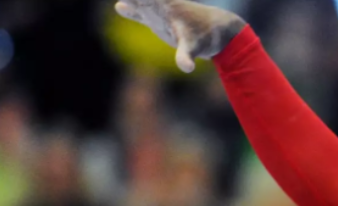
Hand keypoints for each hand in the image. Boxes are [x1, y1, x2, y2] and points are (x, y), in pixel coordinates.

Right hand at [114, 0, 245, 72]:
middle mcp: (161, 5)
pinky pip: (141, 14)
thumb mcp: (195, 47)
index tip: (123, 4)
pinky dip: (131, 11)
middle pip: (142, 0)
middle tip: (122, 4)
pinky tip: (120, 7)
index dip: (136, 1)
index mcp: (166, 5)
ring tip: (120, 5)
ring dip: (132, 2)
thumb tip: (186, 68)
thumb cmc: (206, 37)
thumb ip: (185, 56)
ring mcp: (158, 13)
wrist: (218, 32)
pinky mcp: (158, 21)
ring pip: (140, 3)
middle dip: (134, 0)